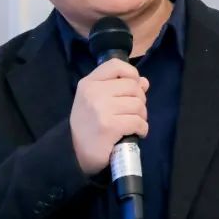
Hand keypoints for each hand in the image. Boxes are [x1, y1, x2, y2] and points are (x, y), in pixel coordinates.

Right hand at [70, 59, 149, 173]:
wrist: (74, 153)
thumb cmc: (88, 125)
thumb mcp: (96, 100)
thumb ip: (118, 88)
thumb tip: (144, 82)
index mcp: (88, 83)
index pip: (116, 65)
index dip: (131, 73)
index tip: (133, 87)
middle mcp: (94, 92)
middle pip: (133, 86)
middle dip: (140, 100)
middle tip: (134, 112)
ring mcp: (101, 109)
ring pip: (138, 105)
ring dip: (141, 116)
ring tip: (134, 123)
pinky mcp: (110, 126)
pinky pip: (138, 122)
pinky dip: (142, 129)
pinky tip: (136, 133)